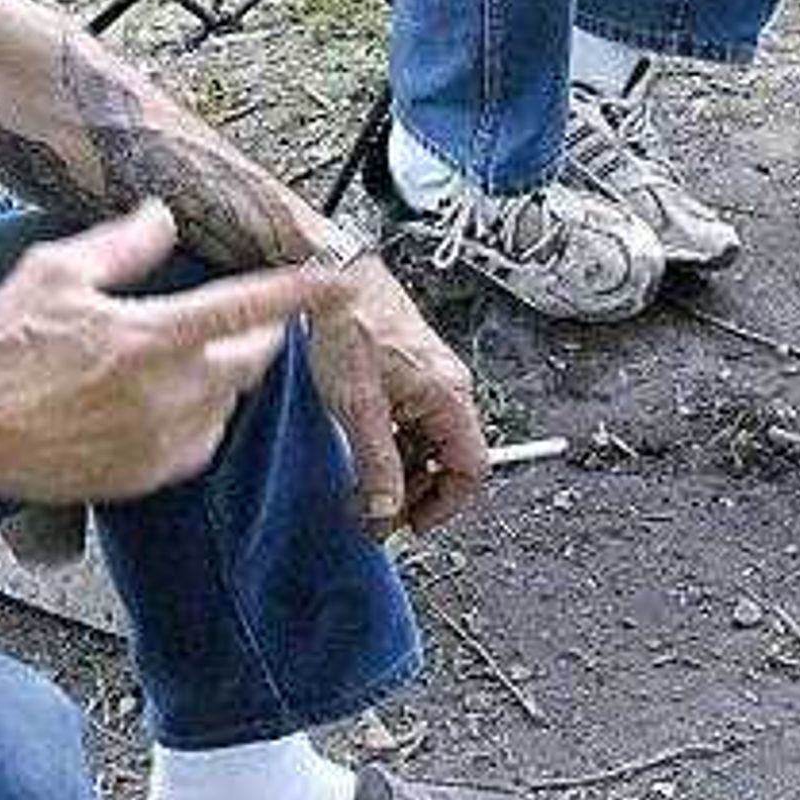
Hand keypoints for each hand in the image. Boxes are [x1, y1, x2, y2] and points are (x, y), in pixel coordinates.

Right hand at [0, 203, 319, 502]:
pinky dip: (199, 413)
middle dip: (262, 334)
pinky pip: (202, 438)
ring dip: (224, 373)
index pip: (251, 306)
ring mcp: (164, 440)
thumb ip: (122, 244)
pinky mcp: (150, 475)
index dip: (302, 290)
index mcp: (155, 337)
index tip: (340, 279)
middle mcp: (171, 393)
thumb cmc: (2, 346)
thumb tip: (164, 216)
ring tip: (181, 355)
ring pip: (229, 399)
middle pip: (254, 359)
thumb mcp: (58, 272)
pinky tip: (162, 398)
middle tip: (247, 316)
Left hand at [301, 261, 488, 536]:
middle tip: (377, 512)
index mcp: (449, 395)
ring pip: (427, 443)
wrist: (328, 276)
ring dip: (400, 470)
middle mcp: (446, 386)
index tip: (410, 523)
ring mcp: (427, 379)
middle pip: (449, 460)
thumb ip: (377, 464)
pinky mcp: (405, 373)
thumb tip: (387, 510)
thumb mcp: (359, 407)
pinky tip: (360, 450)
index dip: (444, 505)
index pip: (472, 470)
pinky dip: (390, 444)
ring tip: (362, 485)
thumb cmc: (348, 324)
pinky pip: (410, 422)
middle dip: (416, 493)